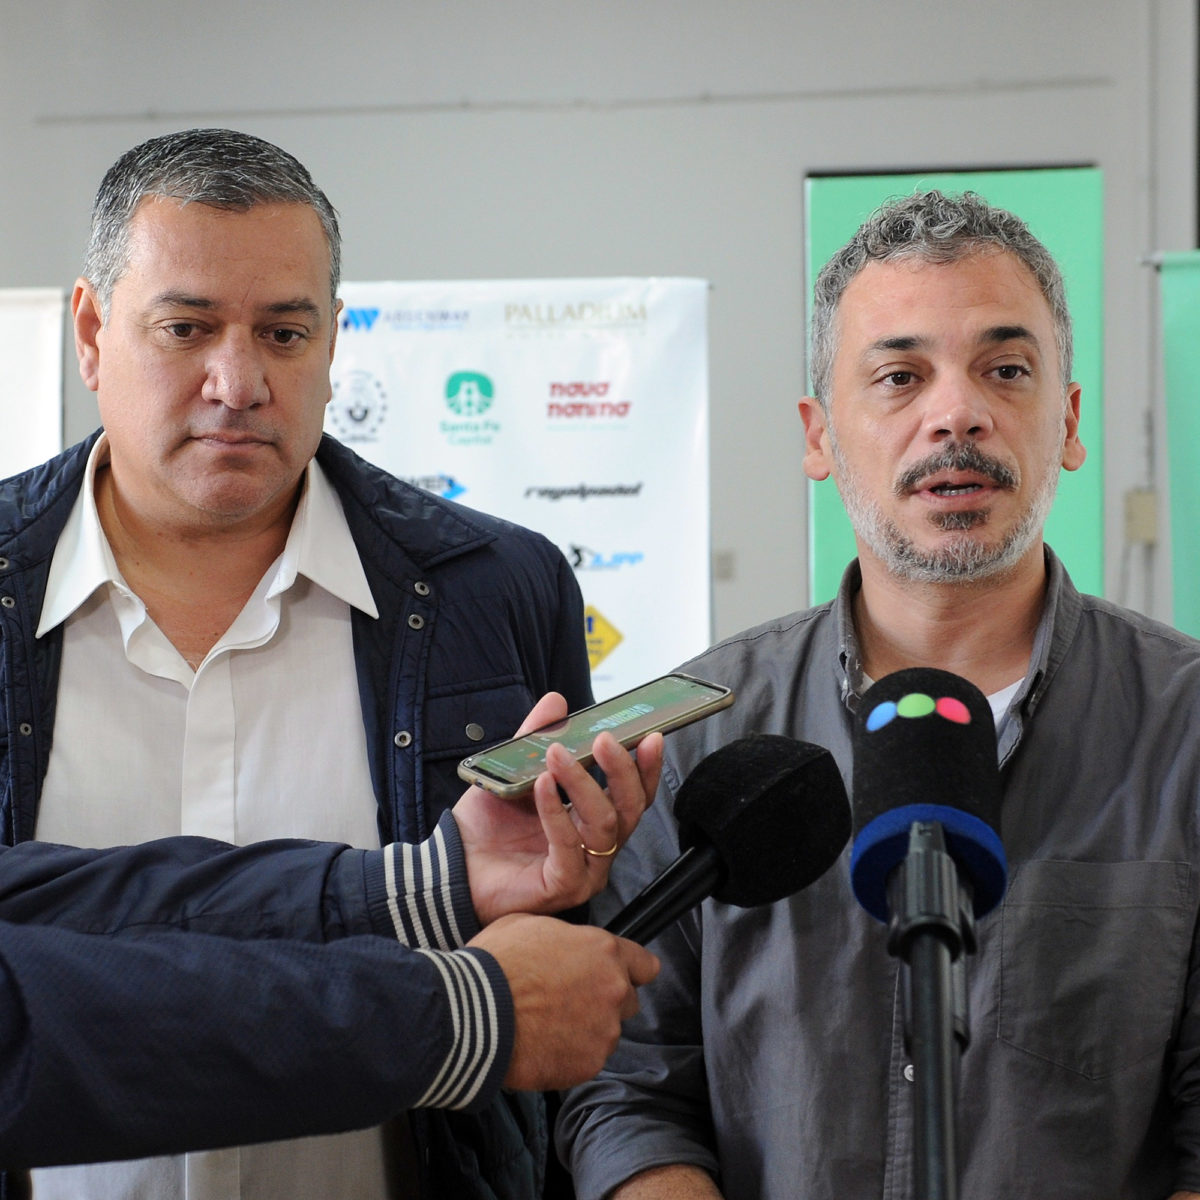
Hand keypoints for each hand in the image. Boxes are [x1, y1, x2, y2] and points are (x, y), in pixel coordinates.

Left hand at [452, 693, 662, 924]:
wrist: (452, 863)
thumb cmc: (488, 826)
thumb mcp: (515, 771)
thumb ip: (537, 737)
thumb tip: (556, 701)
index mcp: (593, 820)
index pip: (634, 794)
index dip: (645, 766)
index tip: (649, 736)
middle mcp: (598, 847)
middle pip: (631, 808)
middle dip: (621, 770)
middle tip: (604, 739)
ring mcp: (585, 870)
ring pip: (605, 824)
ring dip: (582, 784)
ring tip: (557, 754)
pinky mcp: (563, 886)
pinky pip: (569, 847)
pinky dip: (556, 812)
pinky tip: (541, 785)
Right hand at [469, 913, 659, 1089]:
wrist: (474, 1014)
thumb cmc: (496, 965)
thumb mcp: (531, 924)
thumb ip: (565, 936)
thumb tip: (566, 943)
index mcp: (603, 951)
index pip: (645, 964)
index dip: (631, 969)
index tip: (622, 976)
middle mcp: (613, 990)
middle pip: (627, 1000)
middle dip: (605, 1000)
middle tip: (569, 1000)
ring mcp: (604, 1030)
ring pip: (607, 1031)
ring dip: (587, 1029)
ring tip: (548, 1024)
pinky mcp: (589, 1064)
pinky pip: (588, 1058)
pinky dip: (570, 1055)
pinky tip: (542, 1043)